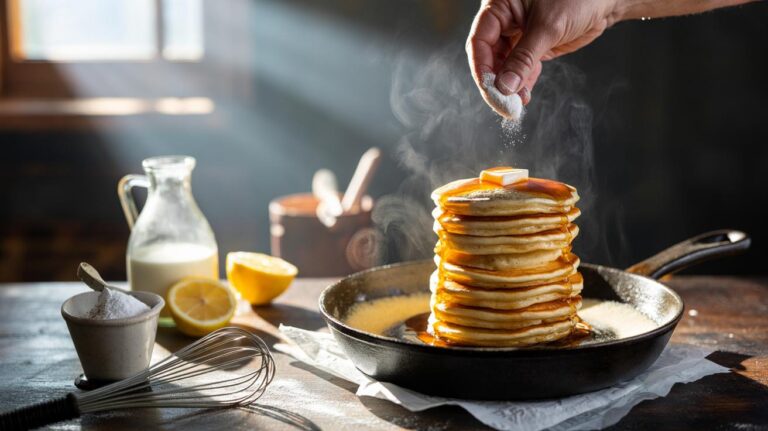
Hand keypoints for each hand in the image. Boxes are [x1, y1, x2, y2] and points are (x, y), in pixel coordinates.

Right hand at [467, 0, 617, 103]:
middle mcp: (505, 20)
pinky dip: (522, 84)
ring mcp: (518, 34)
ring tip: (515, 104)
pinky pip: (521, 68)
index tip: (490, 90)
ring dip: (509, 86)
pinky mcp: (532, 47)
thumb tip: (504, 87)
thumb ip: (524, 58)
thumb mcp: (548, 27)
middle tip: (503, 102)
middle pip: (488, 56)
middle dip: (495, 81)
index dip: (482, 68)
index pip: (480, 40)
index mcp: (499, 5)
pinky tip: (524, 96)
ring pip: (504, 66)